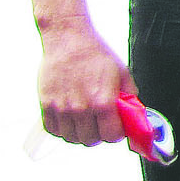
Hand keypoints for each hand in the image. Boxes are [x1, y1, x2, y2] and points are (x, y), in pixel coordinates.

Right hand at [38, 22, 132, 146]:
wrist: (68, 39)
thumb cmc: (97, 55)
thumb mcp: (123, 74)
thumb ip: (130, 98)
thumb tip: (134, 117)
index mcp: (102, 101)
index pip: (111, 136)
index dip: (116, 133)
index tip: (116, 127)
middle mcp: (80, 108)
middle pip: (90, 141)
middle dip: (99, 135)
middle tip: (101, 124)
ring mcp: (61, 108)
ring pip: (71, 138)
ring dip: (80, 133)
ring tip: (85, 121)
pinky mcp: (45, 104)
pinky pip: (53, 130)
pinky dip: (62, 129)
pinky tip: (70, 118)